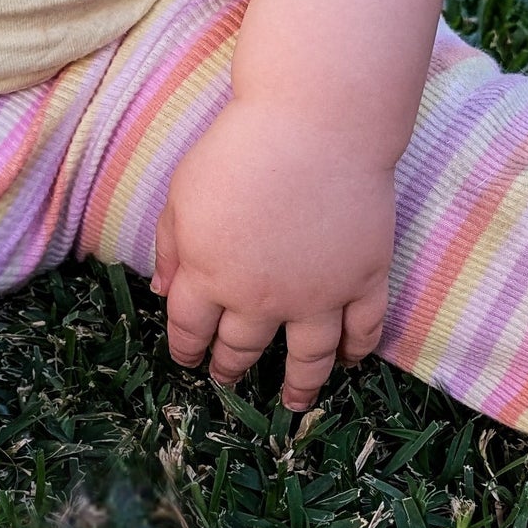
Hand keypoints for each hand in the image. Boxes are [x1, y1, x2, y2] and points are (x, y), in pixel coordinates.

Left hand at [152, 97, 394, 411]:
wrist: (316, 124)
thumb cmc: (241, 147)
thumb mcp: (184, 192)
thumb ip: (171, 246)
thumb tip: (163, 291)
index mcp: (209, 276)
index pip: (191, 329)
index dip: (187, 349)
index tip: (189, 360)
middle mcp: (261, 299)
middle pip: (243, 349)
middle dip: (231, 368)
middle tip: (229, 378)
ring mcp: (317, 295)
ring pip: (308, 357)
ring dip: (299, 385)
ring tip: (295, 403)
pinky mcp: (364, 279)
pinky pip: (364, 329)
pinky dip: (359, 349)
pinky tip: (352, 359)